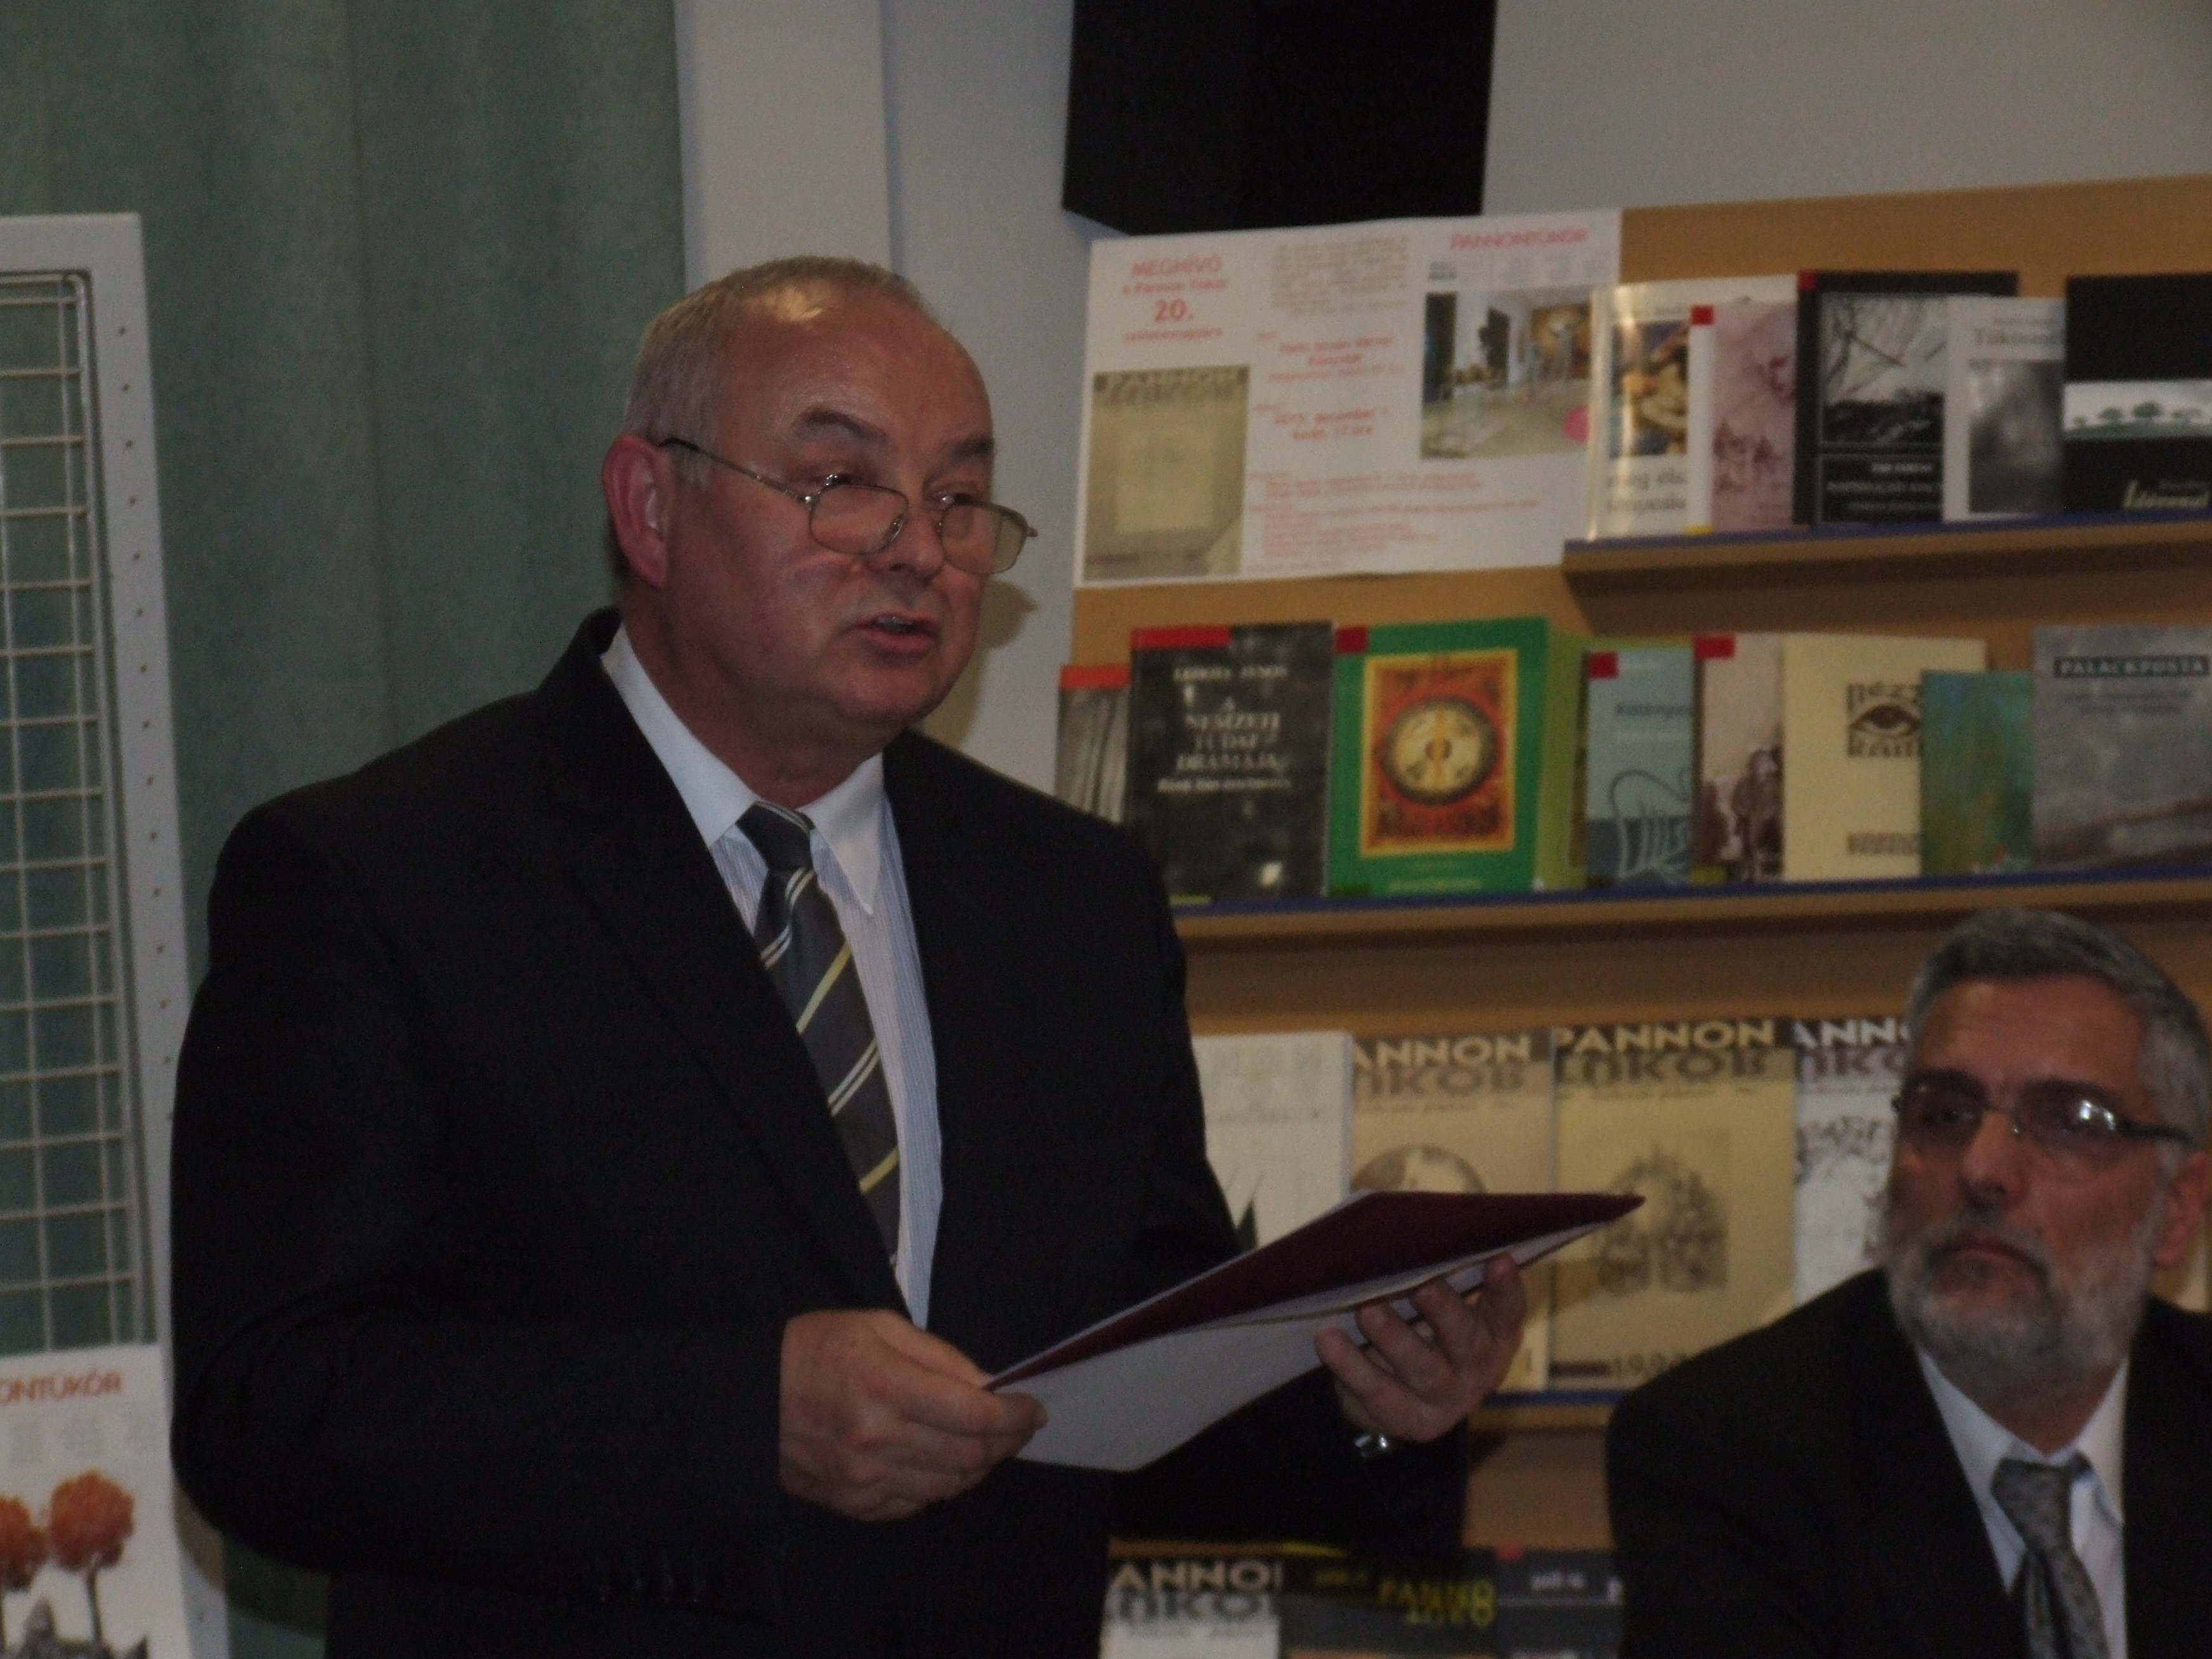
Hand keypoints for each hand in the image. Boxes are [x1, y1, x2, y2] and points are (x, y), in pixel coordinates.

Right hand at [779, 1309, 1045, 1521]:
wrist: (748, 1398)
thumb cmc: (816, 1349)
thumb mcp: (878, 1327)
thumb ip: (939, 1357)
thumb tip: (990, 1385)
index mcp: (885, 1386)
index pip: (973, 1413)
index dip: (1014, 1415)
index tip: (1034, 1408)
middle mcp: (877, 1440)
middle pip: (968, 1456)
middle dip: (1005, 1442)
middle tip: (1018, 1427)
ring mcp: (864, 1479)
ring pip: (948, 1486)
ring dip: (977, 1467)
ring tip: (986, 1445)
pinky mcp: (852, 1504)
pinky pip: (915, 1505)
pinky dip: (939, 1486)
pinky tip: (942, 1464)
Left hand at [1317, 1256, 1527, 1442]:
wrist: (1397, 1400)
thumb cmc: (1420, 1329)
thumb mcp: (1436, 1307)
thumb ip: (1435, 1275)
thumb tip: (1410, 1227)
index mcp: (1493, 1336)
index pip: (1507, 1312)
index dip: (1506, 1289)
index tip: (1498, 1258)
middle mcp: (1477, 1370)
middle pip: (1465, 1341)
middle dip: (1442, 1309)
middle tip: (1419, 1282)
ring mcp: (1444, 1400)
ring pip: (1421, 1369)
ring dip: (1392, 1336)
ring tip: (1366, 1309)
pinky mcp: (1406, 1420)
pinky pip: (1377, 1391)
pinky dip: (1350, 1365)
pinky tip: (1327, 1339)